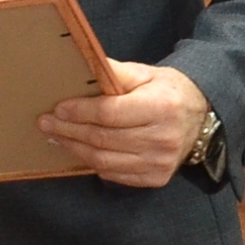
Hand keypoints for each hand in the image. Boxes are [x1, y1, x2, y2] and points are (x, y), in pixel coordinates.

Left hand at [37, 61, 209, 188]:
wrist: (198, 118)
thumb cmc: (165, 91)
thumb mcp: (144, 73)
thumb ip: (114, 72)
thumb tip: (81, 66)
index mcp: (160, 107)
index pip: (110, 113)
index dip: (80, 112)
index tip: (58, 108)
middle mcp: (162, 138)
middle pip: (103, 139)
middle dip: (69, 130)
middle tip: (46, 123)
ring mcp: (160, 163)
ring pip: (105, 160)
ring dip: (75, 149)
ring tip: (55, 137)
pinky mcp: (156, 178)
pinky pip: (115, 174)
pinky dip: (92, 163)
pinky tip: (78, 151)